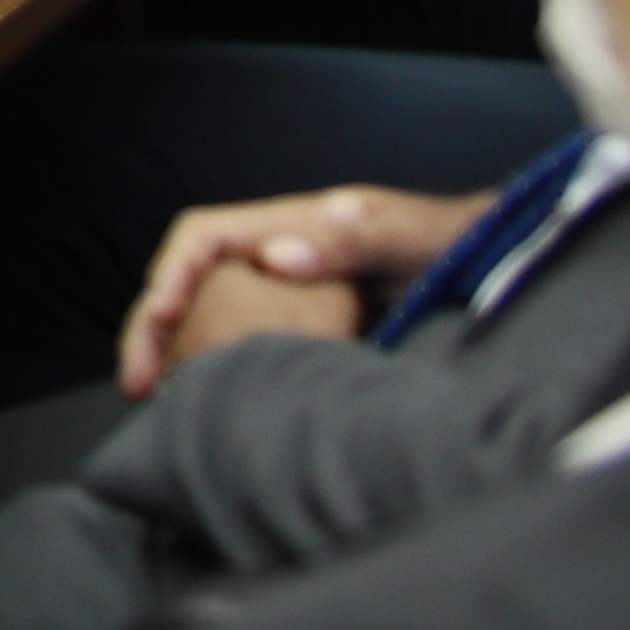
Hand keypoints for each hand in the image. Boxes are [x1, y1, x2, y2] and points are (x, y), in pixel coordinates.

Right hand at [116, 179, 489, 392]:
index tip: (155, 318)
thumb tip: (276, 256)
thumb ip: (349, 238)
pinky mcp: (306, 323)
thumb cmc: (452, 243)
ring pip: (209, 312)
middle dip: (152, 327)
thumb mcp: (406, 234)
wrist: (491, 261)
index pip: (203, 235)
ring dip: (176, 352)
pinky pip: (243, 338)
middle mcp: (278, 253)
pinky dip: (217, 367)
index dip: (170, 274)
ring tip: (159, 401)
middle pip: (191, 279)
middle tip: (137, 383)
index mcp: (291, 225)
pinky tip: (215, 403)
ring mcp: (289, 289)